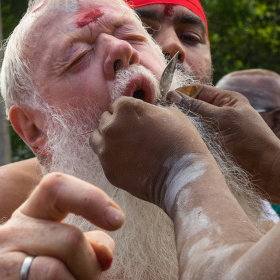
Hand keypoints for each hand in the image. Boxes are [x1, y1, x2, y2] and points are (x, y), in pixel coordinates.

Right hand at [0, 173, 123, 279]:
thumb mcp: (73, 266)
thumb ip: (93, 250)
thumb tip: (105, 252)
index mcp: (28, 216)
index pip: (56, 187)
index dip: (91, 198)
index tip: (118, 221)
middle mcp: (6, 234)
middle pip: (69, 239)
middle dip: (90, 272)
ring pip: (54, 275)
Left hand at [90, 96, 212, 207]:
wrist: (182, 174)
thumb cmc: (180, 140)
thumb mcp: (170, 113)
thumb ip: (149, 109)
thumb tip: (144, 113)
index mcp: (125, 108)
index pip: (116, 105)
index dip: (129, 113)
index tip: (138, 121)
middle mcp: (110, 126)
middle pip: (105, 121)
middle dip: (117, 125)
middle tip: (134, 135)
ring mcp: (106, 150)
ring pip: (97, 139)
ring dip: (108, 140)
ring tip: (127, 148)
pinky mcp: (108, 170)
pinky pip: (104, 160)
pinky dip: (114, 159)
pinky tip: (130, 162)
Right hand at [168, 86, 279, 204]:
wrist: (268, 172)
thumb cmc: (248, 141)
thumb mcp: (220, 119)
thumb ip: (196, 107)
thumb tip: (172, 95)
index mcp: (229, 100)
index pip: (198, 91)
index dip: (181, 94)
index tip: (161, 99)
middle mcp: (224, 114)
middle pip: (196, 109)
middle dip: (181, 112)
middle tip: (161, 117)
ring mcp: (221, 132)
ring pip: (196, 127)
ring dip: (185, 129)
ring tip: (167, 131)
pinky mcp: (218, 149)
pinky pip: (200, 141)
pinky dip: (191, 142)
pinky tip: (178, 145)